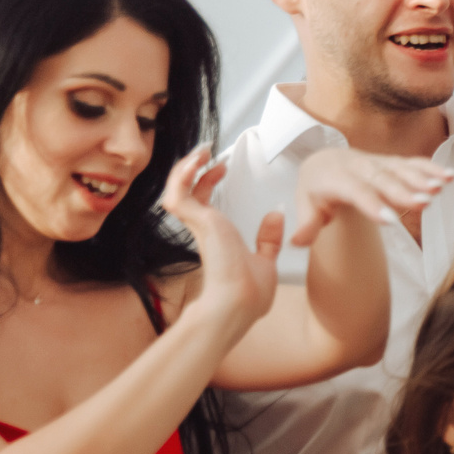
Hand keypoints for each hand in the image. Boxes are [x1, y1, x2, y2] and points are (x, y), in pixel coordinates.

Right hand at [160, 147, 282, 338]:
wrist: (240, 303)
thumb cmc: (250, 293)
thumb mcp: (266, 260)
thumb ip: (269, 239)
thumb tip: (276, 216)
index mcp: (217, 236)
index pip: (203, 202)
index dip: (209, 182)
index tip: (223, 167)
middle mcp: (204, 229)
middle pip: (188, 190)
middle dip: (195, 168)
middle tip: (209, 152)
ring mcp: (198, 225)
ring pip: (177, 188)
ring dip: (187, 166)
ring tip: (202, 150)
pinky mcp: (197, 222)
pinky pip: (178, 193)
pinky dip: (183, 175)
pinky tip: (196, 161)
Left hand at [292, 148, 453, 246]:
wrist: (325, 162)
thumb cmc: (317, 190)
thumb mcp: (306, 206)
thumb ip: (306, 225)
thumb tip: (297, 242)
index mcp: (335, 178)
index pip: (355, 191)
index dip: (372, 204)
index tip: (389, 219)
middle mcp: (358, 166)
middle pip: (383, 179)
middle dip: (404, 190)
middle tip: (424, 202)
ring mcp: (378, 162)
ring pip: (401, 169)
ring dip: (423, 177)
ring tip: (442, 186)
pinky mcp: (393, 162)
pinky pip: (413, 163)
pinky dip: (432, 169)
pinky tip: (451, 176)